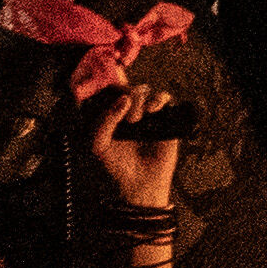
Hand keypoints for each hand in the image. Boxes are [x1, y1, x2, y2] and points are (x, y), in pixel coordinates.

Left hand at [91, 84, 189, 209]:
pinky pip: (164, 98)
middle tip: (127, 114)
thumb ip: (105, 121)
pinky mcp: (165, 118)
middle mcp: (129, 111)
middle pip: (127, 88)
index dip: (109, 84)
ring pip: (145, 90)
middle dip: (125, 96)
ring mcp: (148, 114)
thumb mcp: (100, 144)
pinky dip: (159, 99)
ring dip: (140, 99)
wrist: (141, 182)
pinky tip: (153, 110)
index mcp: (111, 116)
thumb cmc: (118, 165)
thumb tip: (124, 100)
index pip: (109, 92)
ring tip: (137, 119)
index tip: (110, 87)